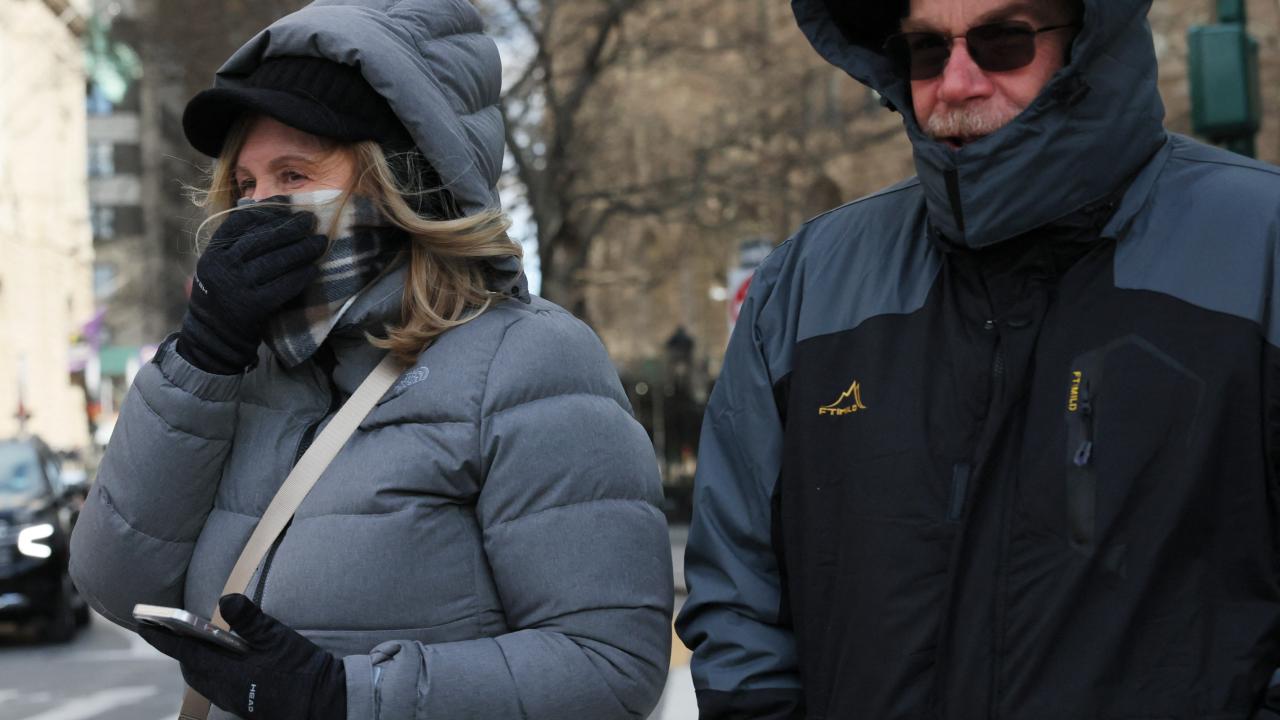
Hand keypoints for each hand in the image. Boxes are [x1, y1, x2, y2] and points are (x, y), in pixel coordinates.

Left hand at [138, 594, 345, 719]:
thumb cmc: (299, 669)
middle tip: (172, 629)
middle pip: (191, 668)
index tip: (144, 624)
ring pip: (202, 678)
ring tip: (196, 642)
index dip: (163, 638)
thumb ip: (249, 619)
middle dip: (179, 648)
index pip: (185, 651)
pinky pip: (215, 686)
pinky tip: (224, 660)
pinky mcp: (242, 703)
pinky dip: (210, 670)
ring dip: (195, 660)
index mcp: (226, 672)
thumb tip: (225, 600)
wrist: (320, 701)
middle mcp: (222, 689)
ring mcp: (232, 699)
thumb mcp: (277, 637)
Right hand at [177, 201, 326, 373]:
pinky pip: (283, 286)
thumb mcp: (218, 265)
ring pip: (275, 261)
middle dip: (290, 228)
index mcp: (212, 254)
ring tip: (320, 242)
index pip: (239, 223)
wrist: (214, 337)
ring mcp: (237, 287)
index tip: (287, 204)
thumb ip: (235, 241)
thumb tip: (257, 203)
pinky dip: (300, 276)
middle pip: (261, 240)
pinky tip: (314, 269)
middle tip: (311, 220)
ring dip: (302, 250)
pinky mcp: (253, 306)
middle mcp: (221, 267)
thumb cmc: (223, 294)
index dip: (266, 212)